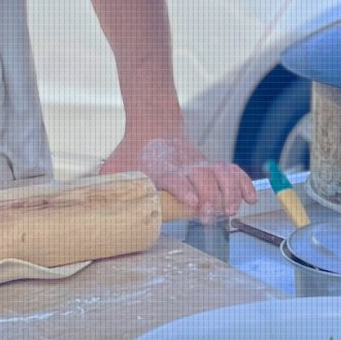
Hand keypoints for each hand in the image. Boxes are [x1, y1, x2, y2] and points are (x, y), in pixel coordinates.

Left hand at [102, 132, 256, 219]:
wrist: (152, 123)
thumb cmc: (131, 152)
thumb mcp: (114, 167)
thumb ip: (106, 187)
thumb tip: (89, 210)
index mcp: (158, 166)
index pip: (174, 176)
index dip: (184, 189)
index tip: (192, 203)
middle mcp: (182, 164)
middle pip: (202, 177)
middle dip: (210, 197)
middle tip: (210, 216)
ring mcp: (198, 163)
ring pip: (220, 173)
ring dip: (229, 192)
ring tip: (232, 211)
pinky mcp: (210, 165)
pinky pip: (231, 171)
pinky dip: (243, 183)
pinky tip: (251, 198)